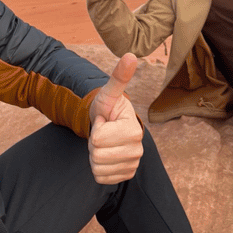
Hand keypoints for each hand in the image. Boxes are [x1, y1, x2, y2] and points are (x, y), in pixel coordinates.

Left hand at [88, 53, 143, 183]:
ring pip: (97, 167)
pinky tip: (106, 154)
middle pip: (96, 155)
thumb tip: (131, 55)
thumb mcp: (108, 93)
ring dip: (94, 155)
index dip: (97, 127)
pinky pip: (100, 177)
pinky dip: (98, 168)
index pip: (98, 139)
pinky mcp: (126, 175)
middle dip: (94, 142)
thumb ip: (118, 77)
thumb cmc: (108, 108)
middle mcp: (138, 150)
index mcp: (134, 130)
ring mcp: (133, 164)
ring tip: (104, 142)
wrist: (110, 125)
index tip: (105, 120)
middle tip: (103, 131)